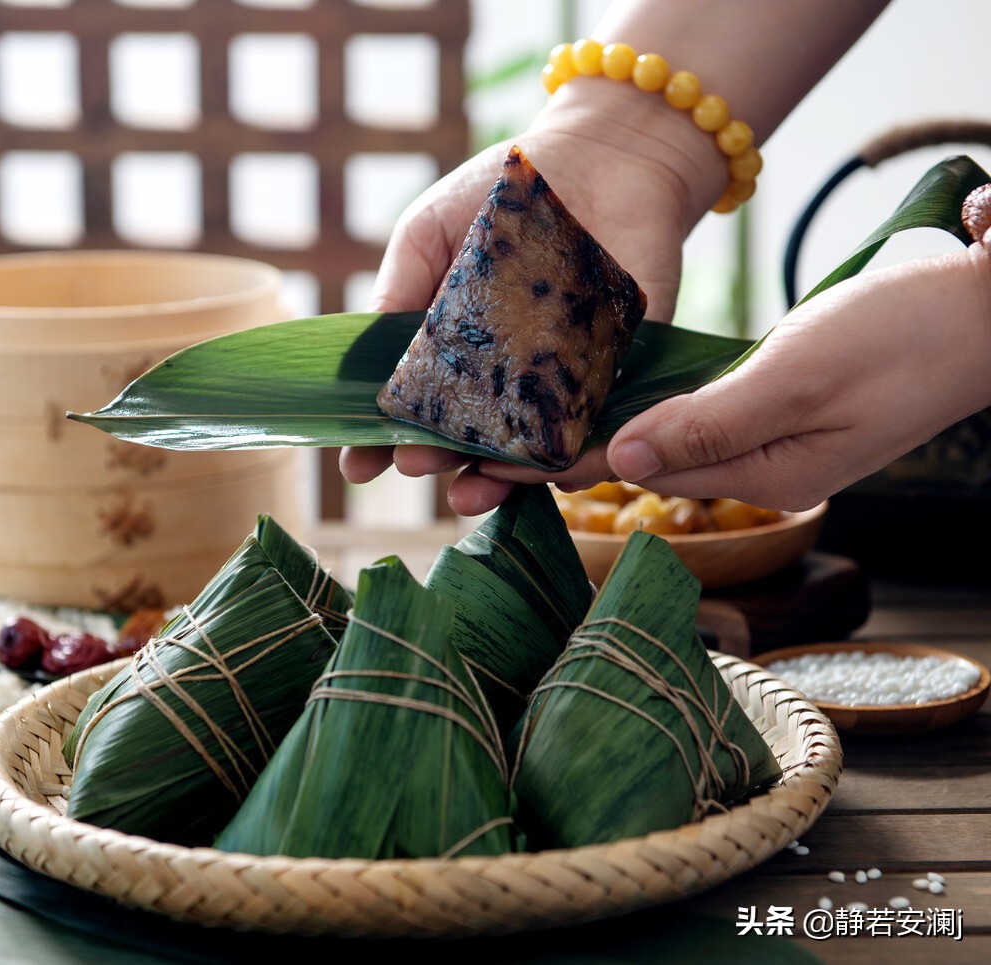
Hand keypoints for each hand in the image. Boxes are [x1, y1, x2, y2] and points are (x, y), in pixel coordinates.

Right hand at [340, 81, 719, 513]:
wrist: (605, 154)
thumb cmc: (506, 189)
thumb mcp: (430, 230)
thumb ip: (399, 287)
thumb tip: (366, 355)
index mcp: (451, 349)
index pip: (413, 408)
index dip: (381, 441)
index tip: (356, 467)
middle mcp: (502, 376)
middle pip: (465, 441)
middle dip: (435, 461)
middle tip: (413, 464)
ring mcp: (557, 380)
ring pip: (524, 450)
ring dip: (496, 480)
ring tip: (469, 490)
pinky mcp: (616, 373)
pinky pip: (594, 429)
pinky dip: (575, 457)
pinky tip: (548, 472)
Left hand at [482, 245, 990, 509]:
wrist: (981, 310)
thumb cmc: (905, 336)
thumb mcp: (802, 376)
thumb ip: (711, 424)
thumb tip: (624, 459)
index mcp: (760, 473)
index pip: (632, 471)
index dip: (554, 464)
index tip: (483, 463)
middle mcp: (752, 468)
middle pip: (631, 462)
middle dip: (551, 457)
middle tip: (468, 455)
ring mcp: (763, 440)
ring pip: (653, 439)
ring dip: (584, 431)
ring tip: (507, 427)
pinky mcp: (769, 407)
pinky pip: (685, 413)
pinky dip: (633, 405)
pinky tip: (591, 394)